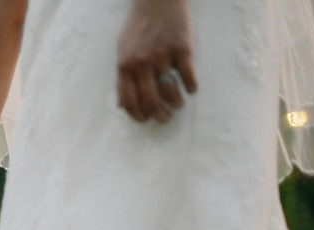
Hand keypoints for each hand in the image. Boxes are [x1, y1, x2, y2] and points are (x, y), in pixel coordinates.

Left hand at [117, 0, 197, 122]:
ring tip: (178, 105)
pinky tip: (191, 89)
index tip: (146, 120)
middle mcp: (143, 63)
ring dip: (176, 104)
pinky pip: (188, 75)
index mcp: (125, 65)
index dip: (138, 115)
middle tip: (165, 117)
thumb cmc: (139, 25)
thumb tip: (121, 105)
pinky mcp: (182, 48)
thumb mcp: (122, 50)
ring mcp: (163, 56)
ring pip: (170, 91)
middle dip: (159, 115)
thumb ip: (122, 77)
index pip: (129, 101)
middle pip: (151, 101)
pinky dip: (191, 87)